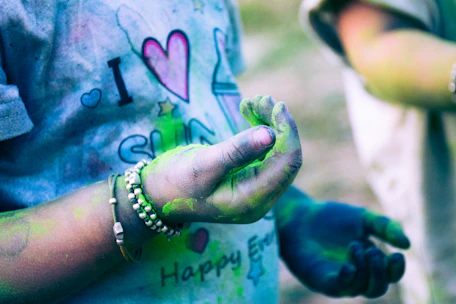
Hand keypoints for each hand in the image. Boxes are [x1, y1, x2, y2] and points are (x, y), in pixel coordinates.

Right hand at [142, 95, 301, 223]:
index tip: (276, 106)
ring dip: (270, 124)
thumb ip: (236, 151)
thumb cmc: (174, 182)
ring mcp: (256, 189)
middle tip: (259, 99)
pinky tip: (249, 111)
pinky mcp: (249, 177)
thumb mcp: (202, 165)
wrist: (157, 193)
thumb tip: (270, 134)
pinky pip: (265, 151)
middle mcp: (260, 198)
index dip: (287, 133)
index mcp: (251, 201)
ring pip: (277, 151)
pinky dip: (260, 130)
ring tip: (252, 101)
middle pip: (286, 157)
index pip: (286, 165)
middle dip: (278, 125)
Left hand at [278, 202, 409, 297]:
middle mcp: (354, 274)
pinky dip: (347, 279)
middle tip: (373, 250)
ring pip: (361, 288)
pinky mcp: (320, 279)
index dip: (397, 269)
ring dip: (365, 271)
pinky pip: (338, 288)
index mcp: (367, 261)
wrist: (298, 215)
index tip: (398, 254)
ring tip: (356, 246)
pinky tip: (348, 265)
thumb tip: (407, 245)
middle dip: (381, 272)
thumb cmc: (329, 218)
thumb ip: (385, 227)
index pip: (389, 275)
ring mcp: (337, 279)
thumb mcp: (362, 218)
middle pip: (377, 287)